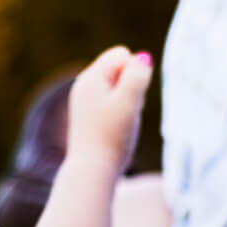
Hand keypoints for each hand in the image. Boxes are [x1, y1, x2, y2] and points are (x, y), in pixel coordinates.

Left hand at [65, 47, 152, 177]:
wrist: (92, 172)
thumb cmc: (111, 137)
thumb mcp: (129, 102)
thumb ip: (138, 75)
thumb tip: (142, 58)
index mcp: (89, 77)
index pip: (122, 54)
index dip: (134, 73)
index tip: (128, 99)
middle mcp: (83, 85)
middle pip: (121, 70)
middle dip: (132, 88)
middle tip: (124, 114)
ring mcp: (86, 102)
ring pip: (119, 89)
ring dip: (128, 103)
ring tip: (120, 124)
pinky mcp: (90, 117)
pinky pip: (114, 105)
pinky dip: (121, 115)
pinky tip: (116, 132)